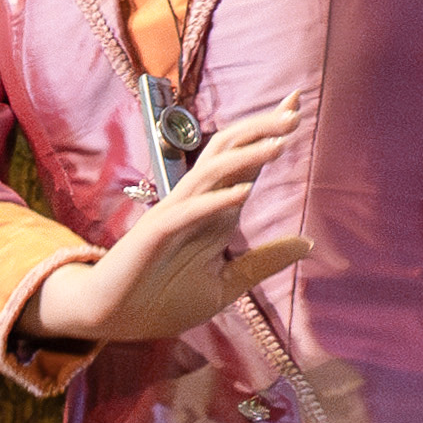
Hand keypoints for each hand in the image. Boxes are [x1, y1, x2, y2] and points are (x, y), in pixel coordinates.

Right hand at [22, 98, 311, 352]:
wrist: (113, 318)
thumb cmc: (163, 300)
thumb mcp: (226, 284)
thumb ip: (264, 262)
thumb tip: (308, 244)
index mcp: (214, 212)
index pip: (244, 162)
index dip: (267, 133)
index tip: (296, 105)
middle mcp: (195, 203)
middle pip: (228, 151)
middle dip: (260, 129)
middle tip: (295, 109)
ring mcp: (173, 215)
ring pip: (212, 172)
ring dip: (246, 155)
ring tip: (280, 142)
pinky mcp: (155, 234)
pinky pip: (189, 211)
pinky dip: (216, 200)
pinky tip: (244, 193)